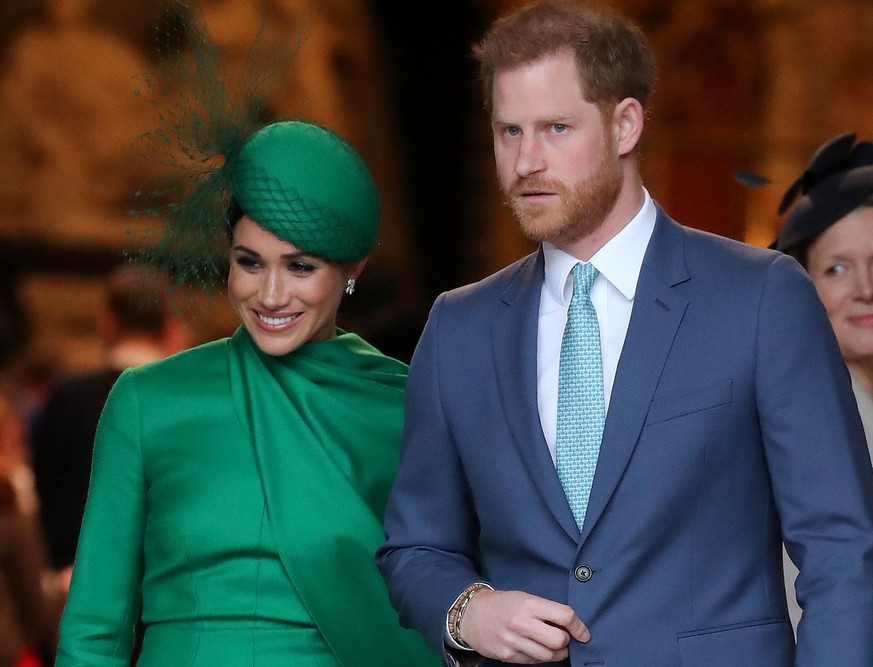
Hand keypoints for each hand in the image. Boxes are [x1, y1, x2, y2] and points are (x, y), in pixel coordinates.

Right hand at [459, 589, 589, 663]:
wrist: (472, 614)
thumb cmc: (502, 604)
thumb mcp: (524, 597)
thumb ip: (545, 610)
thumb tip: (570, 626)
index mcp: (529, 604)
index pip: (564, 616)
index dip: (579, 626)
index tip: (583, 632)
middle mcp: (522, 623)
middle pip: (559, 640)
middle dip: (566, 641)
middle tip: (564, 638)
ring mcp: (514, 641)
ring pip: (549, 655)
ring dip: (557, 652)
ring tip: (553, 645)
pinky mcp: (508, 656)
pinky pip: (534, 662)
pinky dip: (540, 657)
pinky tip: (537, 648)